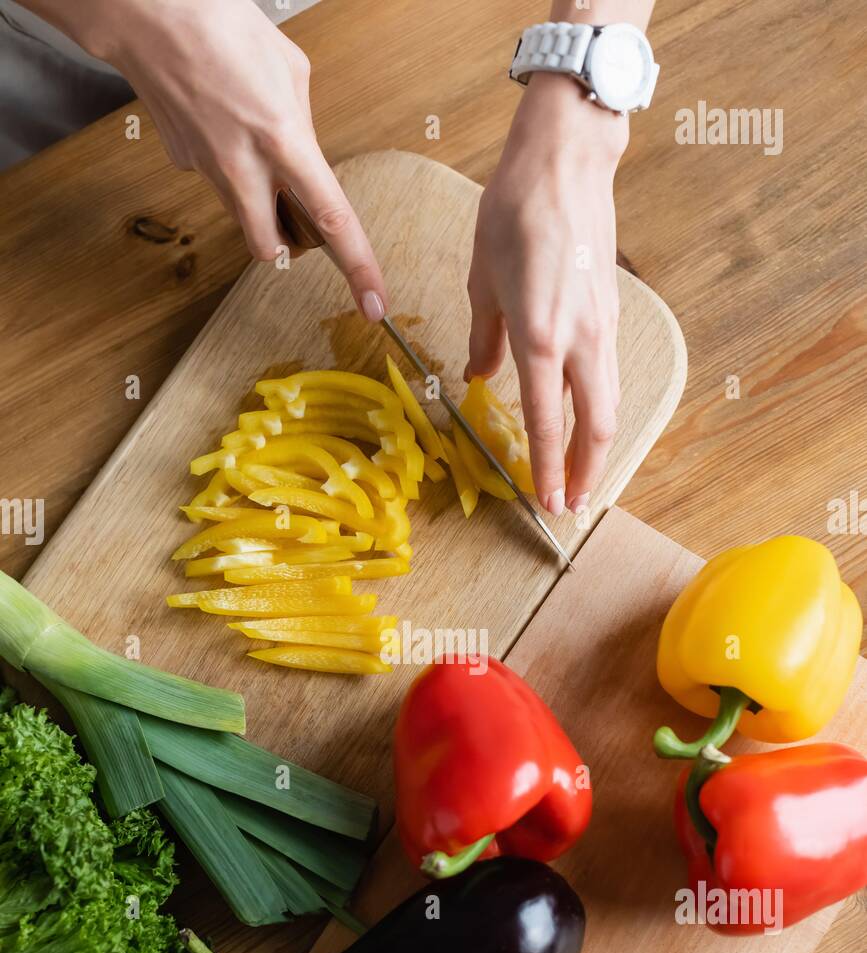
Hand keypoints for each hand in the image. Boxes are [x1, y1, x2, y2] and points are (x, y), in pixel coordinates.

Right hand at [81, 0, 386, 318]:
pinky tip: (221, 126)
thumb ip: (303, 125)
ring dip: (257, 204)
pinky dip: (227, 166)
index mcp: (282, 140)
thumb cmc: (221, 26)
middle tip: (292, 214)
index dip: (357, 267)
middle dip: (285, 243)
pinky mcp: (183, 163)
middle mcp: (243, 166)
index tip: (374, 303)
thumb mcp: (290, 69)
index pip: (330, 220)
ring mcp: (208, 170)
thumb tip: (305, 152)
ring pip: (241, 218)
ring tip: (253, 152)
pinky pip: (215, 181)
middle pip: (270, 246)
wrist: (151, 16)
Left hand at [465, 74, 627, 514]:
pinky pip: (607, 375)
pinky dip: (598, 409)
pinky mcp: (610, 313)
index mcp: (540, 336)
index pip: (545, 420)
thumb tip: (478, 376)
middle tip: (572, 505)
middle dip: (586, 471)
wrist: (566, 160)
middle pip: (597, 425)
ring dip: (597, 445)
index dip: (546, 468)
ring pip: (608, 403)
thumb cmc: (514, 211)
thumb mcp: (481, 279)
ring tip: (581, 476)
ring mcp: (602, 326)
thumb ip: (484, 337)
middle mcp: (580, 339)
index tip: (545, 502)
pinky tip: (582, 420)